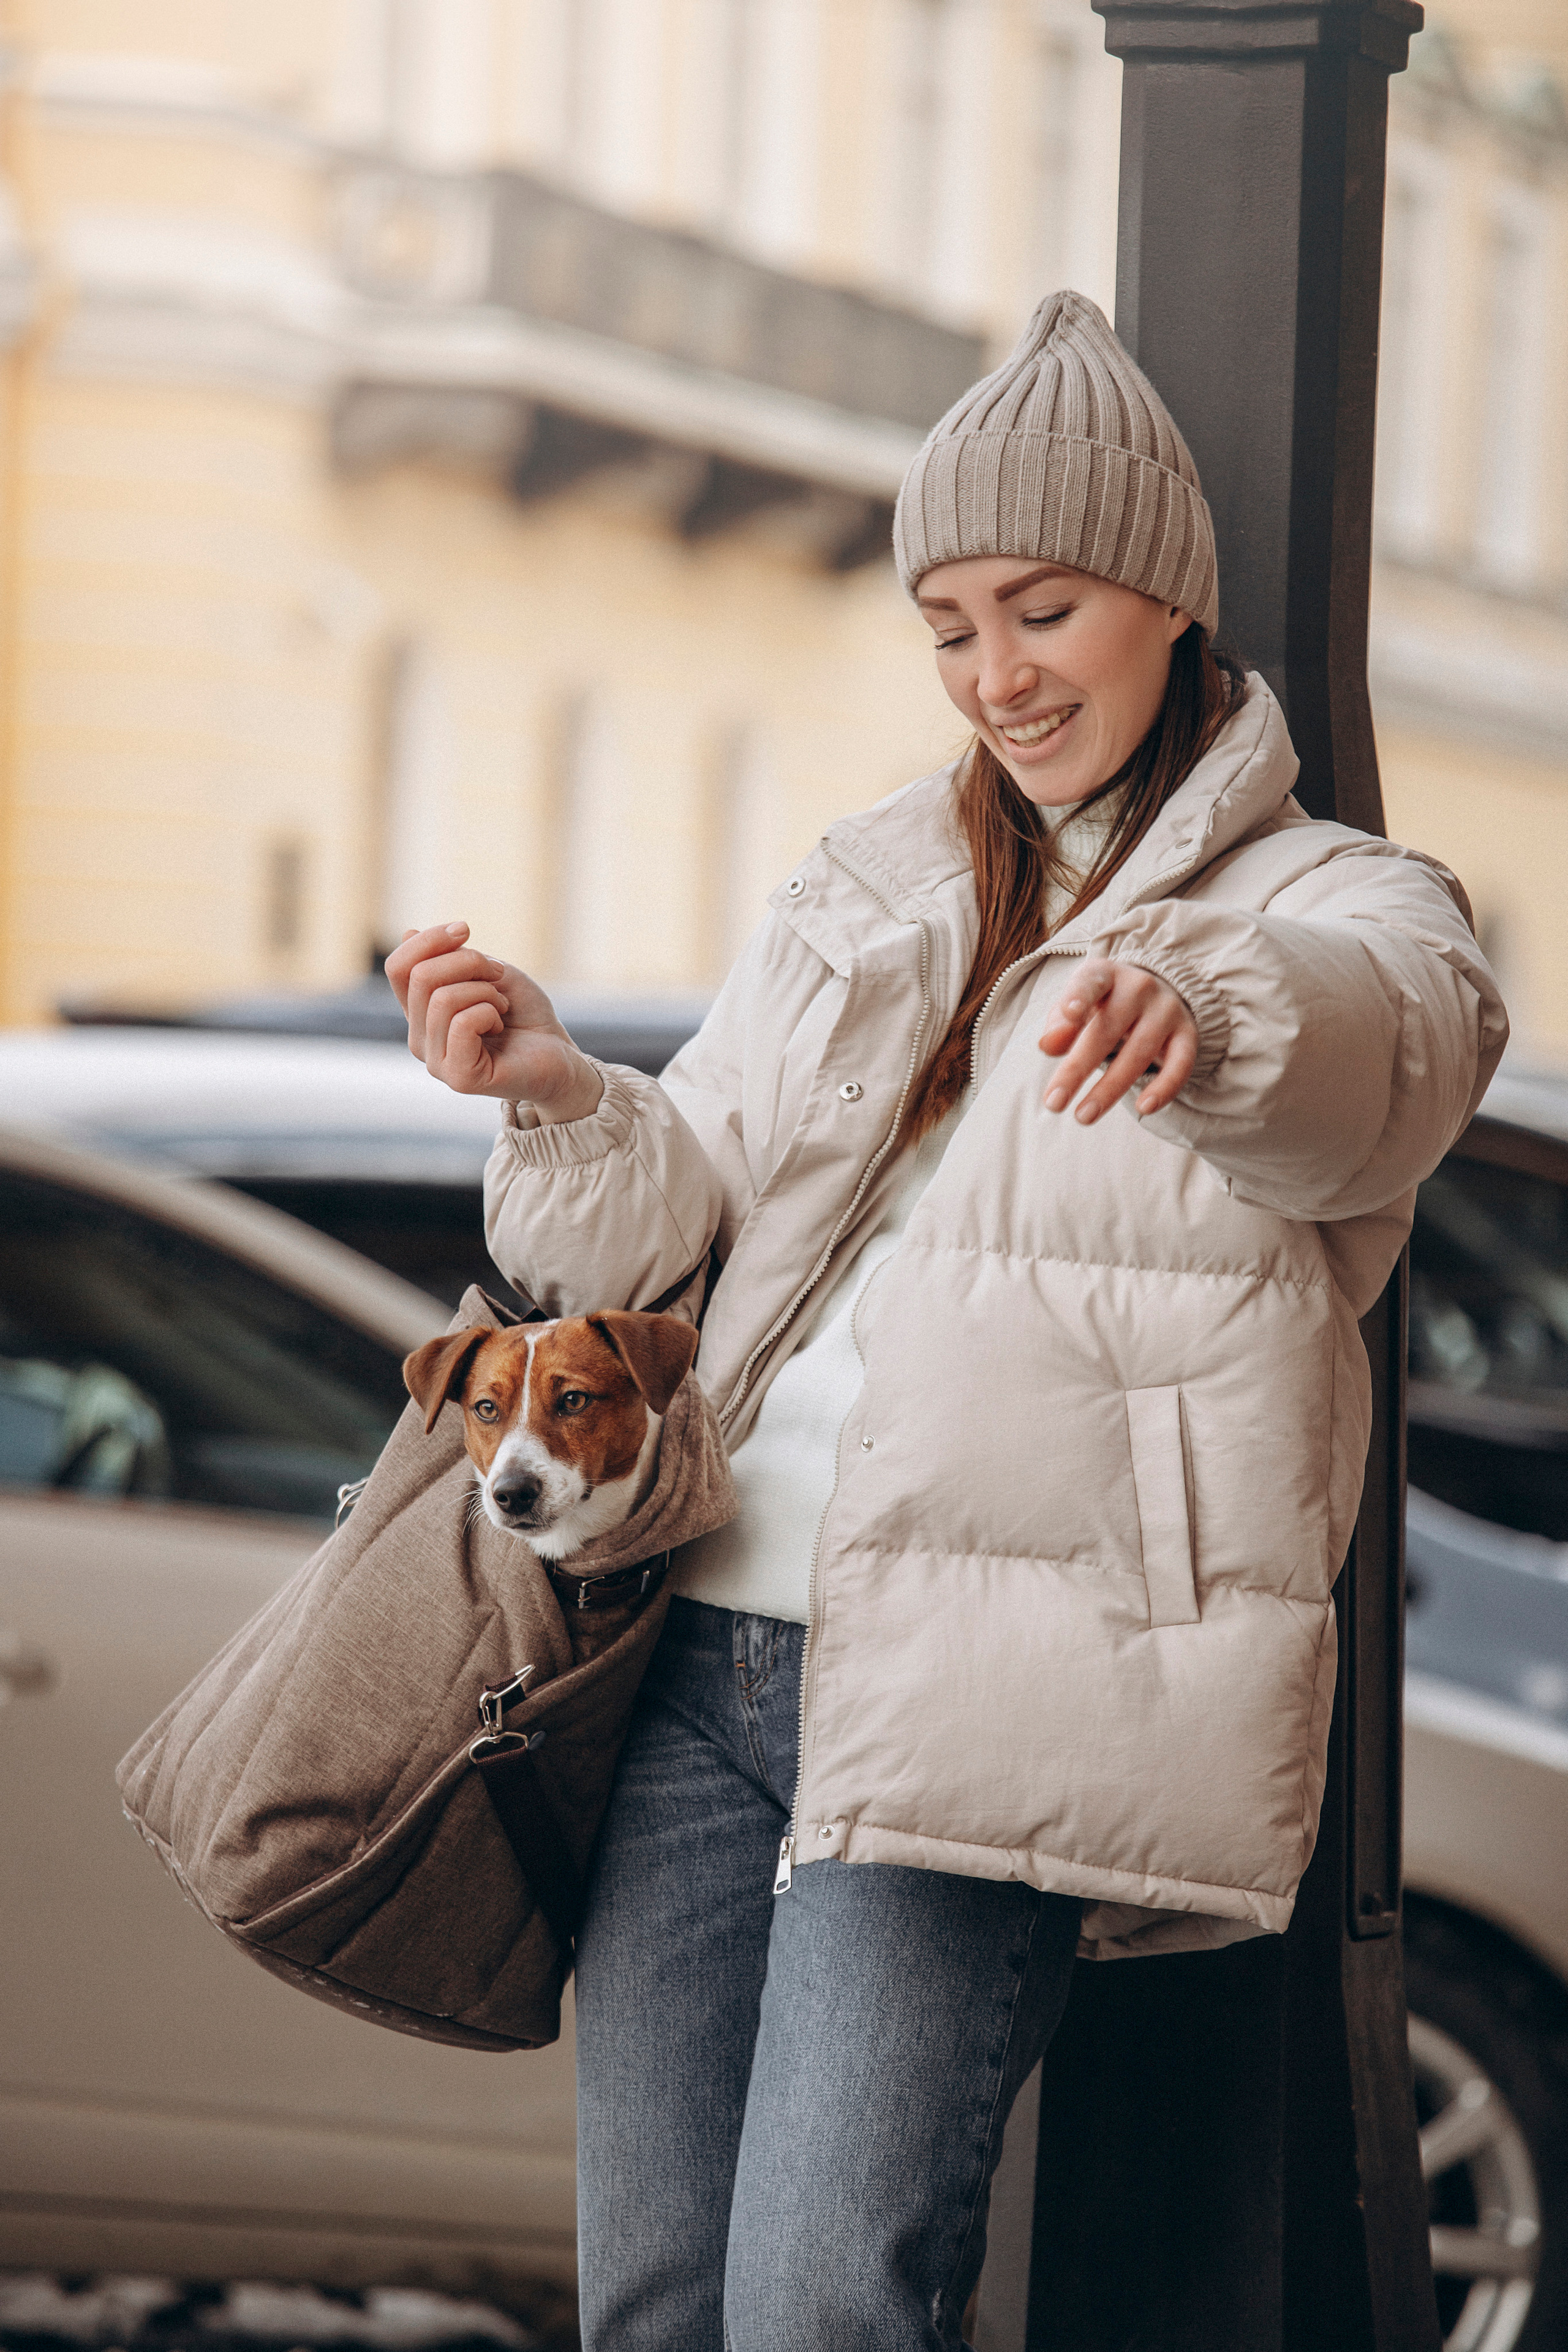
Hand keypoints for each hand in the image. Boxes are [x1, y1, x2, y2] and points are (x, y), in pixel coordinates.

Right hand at [384, 924, 603, 1120]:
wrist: (559, 1053)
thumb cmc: (524, 1013)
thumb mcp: (487, 972)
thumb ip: (447, 958)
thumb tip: (408, 932)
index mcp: (421, 1014)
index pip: (398, 968)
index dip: (428, 940)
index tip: (464, 929)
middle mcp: (420, 1040)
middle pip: (420, 977)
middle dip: (467, 962)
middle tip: (498, 975)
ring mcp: (437, 1062)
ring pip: (443, 999)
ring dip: (485, 991)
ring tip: (501, 1006)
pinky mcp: (459, 1078)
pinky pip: (463, 1023)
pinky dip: (490, 1013)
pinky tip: (500, 1026)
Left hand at [1038, 957, 1197, 1123]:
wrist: (1154, 996)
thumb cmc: (1102, 1006)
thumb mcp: (1076, 1008)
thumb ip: (1059, 1025)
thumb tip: (1047, 1046)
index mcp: (1105, 975)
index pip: (1090, 982)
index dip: (1080, 996)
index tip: (1069, 1013)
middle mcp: (1139, 987)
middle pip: (1107, 1030)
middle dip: (1078, 1069)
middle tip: (1053, 1104)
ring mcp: (1166, 1010)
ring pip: (1139, 1052)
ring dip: (1111, 1089)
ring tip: (1084, 1116)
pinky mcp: (1187, 1034)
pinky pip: (1180, 1064)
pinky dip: (1164, 1088)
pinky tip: (1144, 1108)